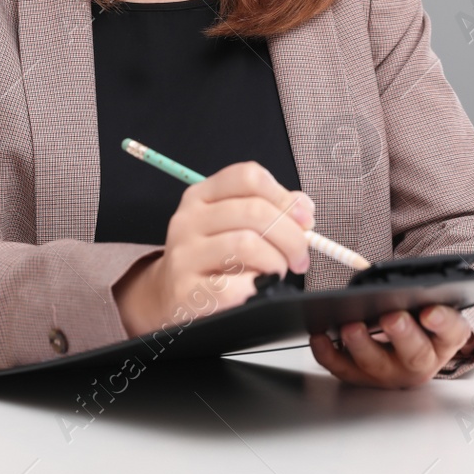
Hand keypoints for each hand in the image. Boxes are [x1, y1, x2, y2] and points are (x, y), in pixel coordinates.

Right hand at [114, 161, 314, 336]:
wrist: (169, 297)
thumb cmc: (210, 259)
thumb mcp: (232, 225)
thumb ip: (269, 209)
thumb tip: (303, 207)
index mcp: (201, 196)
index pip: (248, 176)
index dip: (284, 196)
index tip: (304, 219)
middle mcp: (188, 220)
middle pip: (255, 211)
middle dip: (292, 236)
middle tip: (299, 257)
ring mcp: (184, 255)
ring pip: (247, 244)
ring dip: (275, 261)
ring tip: (276, 272)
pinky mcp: (186, 292)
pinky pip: (233, 286)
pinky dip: (255, 288)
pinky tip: (255, 289)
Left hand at [308, 305, 473, 387]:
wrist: (407, 346)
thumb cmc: (420, 322)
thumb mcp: (434, 308)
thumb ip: (428, 298)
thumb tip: (410, 283)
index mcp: (444, 340)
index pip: (451, 331)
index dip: (442, 322)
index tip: (430, 312)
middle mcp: (420, 362)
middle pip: (415, 354)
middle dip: (402, 335)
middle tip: (392, 318)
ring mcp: (389, 372)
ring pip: (376, 365)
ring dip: (362, 345)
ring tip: (351, 327)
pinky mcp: (361, 376)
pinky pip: (343, 368)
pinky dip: (328, 354)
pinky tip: (320, 336)